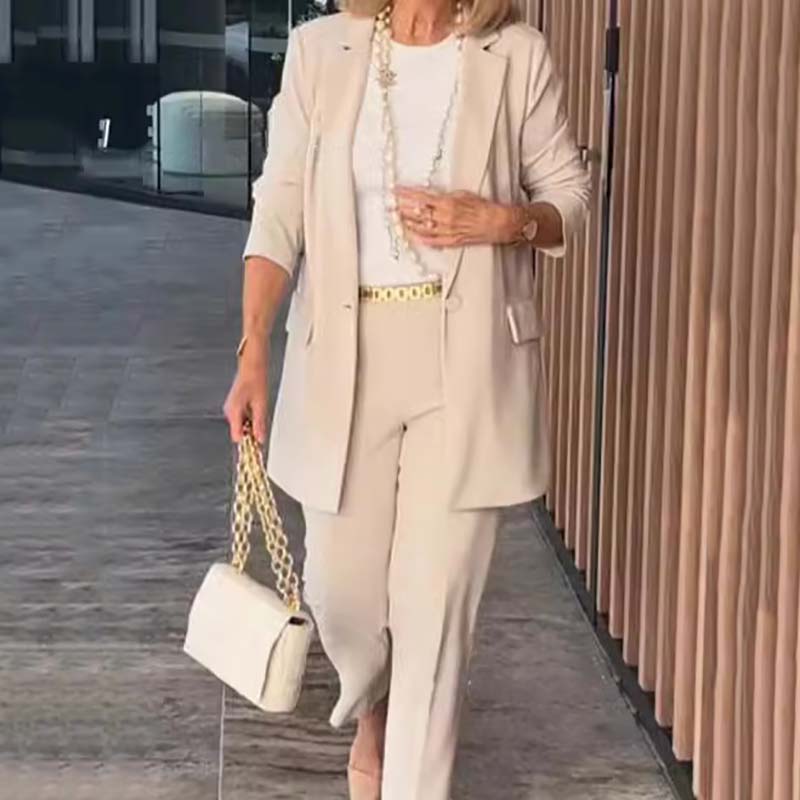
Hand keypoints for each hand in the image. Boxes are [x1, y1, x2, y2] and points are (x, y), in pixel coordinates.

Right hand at [223, 347, 269, 443]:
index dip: (247, 443)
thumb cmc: (256, 380)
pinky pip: (242, 418)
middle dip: (250, 433)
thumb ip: (259, 423)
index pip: (237, 437)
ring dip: (251, 425)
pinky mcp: (235, 405)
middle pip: (239, 432)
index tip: (256, 448)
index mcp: (234, 412)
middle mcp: (230, 411)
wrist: (252, 365)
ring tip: (261, 413)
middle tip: (262, 430)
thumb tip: (260, 439)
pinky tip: (257, 410)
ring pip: (241, 425)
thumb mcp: (261, 404)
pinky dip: (250, 418)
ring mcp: (231, 408)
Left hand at [394, 186, 522, 247]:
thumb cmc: (482, 207)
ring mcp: (445, 231)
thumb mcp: (461, 194)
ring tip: (399, 219)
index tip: (395, 191)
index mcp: (446, 203)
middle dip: (402, 209)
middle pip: (416, 213)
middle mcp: (443, 218)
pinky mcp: (450, 241)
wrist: (495, 222)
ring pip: (421, 228)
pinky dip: (420, 238)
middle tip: (391, 206)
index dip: (405, 194)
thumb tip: (429, 197)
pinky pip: (431, 241)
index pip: (420, 197)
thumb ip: (443, 196)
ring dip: (408, 223)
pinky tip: (412, 235)